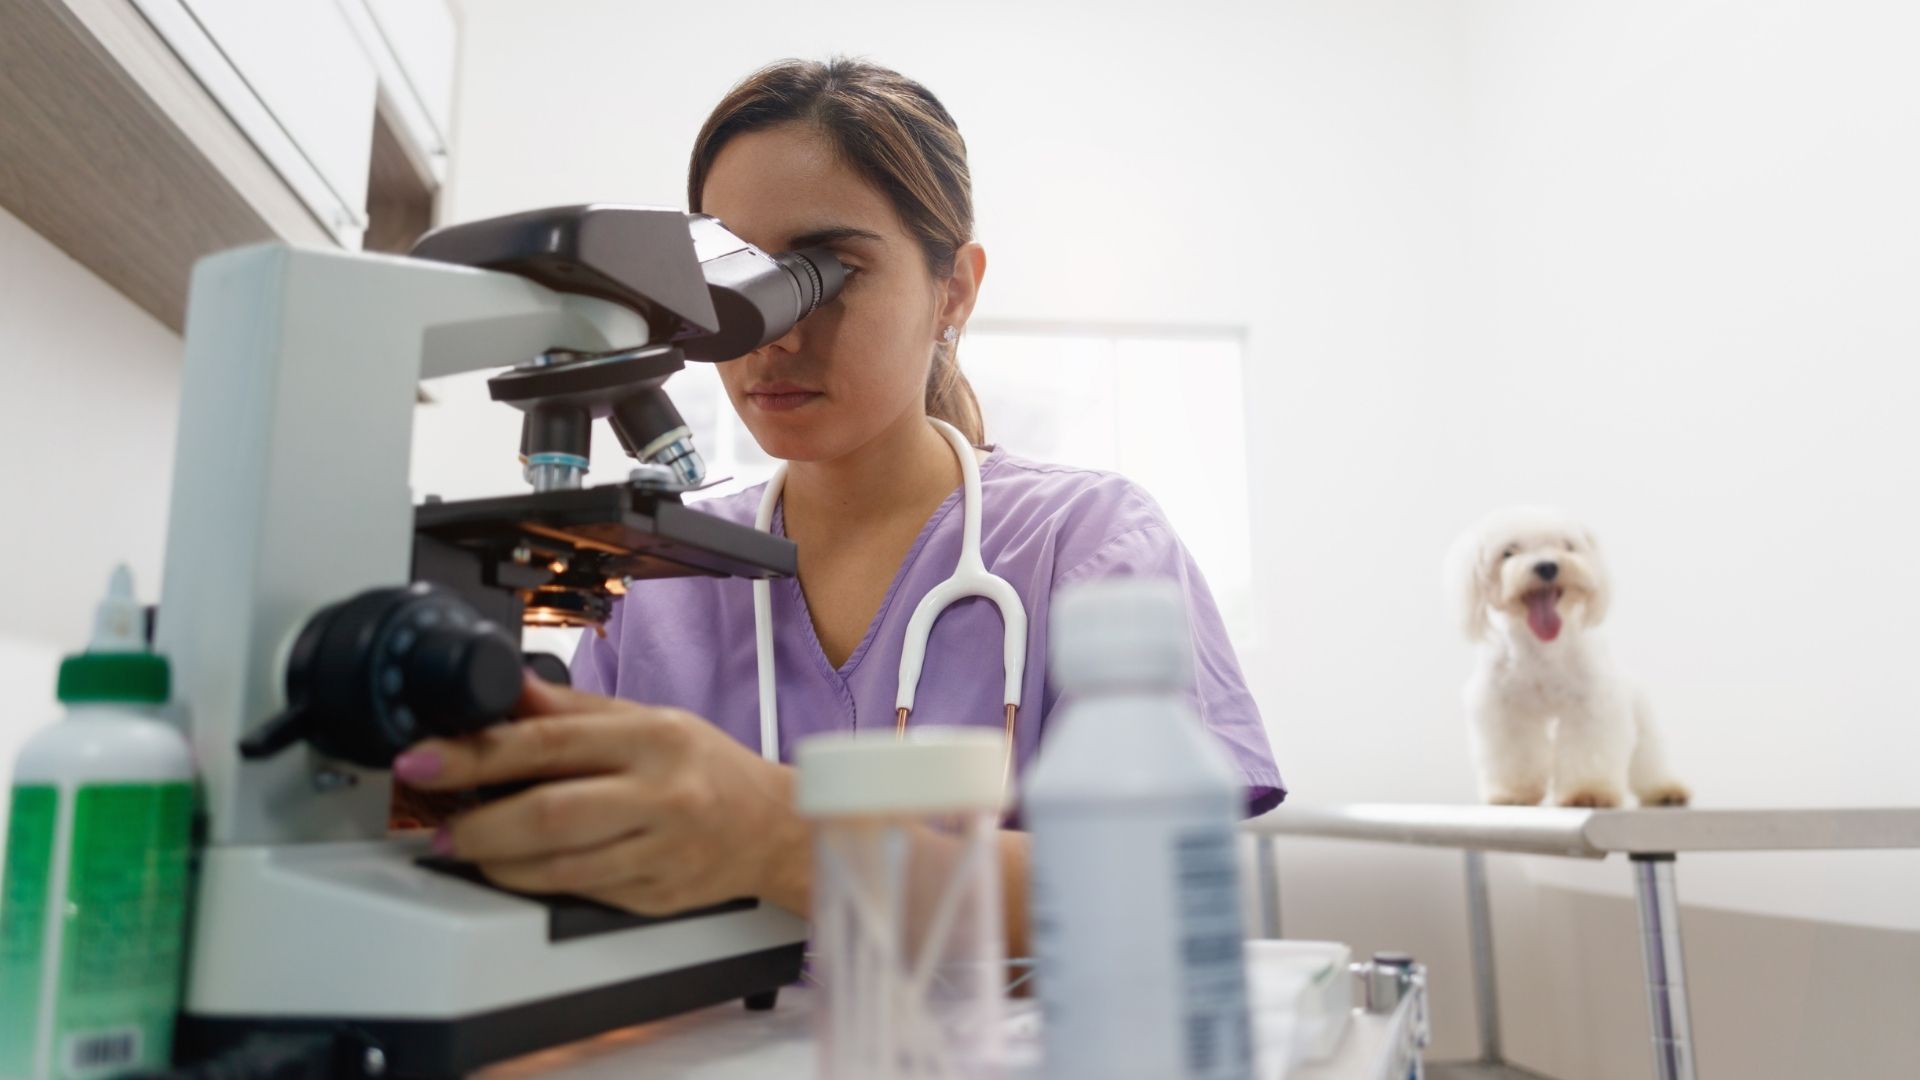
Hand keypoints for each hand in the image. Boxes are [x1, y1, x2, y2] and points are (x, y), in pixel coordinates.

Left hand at [394, 675, 809, 915]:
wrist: (772, 829)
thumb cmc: (709, 770)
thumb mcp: (649, 720)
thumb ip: (573, 712)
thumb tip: (504, 689)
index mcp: (654, 738)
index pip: (551, 742)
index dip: (478, 754)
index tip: (425, 758)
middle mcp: (660, 795)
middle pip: (550, 814)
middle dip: (477, 821)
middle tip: (435, 821)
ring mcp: (659, 852)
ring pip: (558, 866)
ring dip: (495, 860)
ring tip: (463, 845)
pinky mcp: (653, 898)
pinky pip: (578, 893)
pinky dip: (532, 881)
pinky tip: (512, 866)